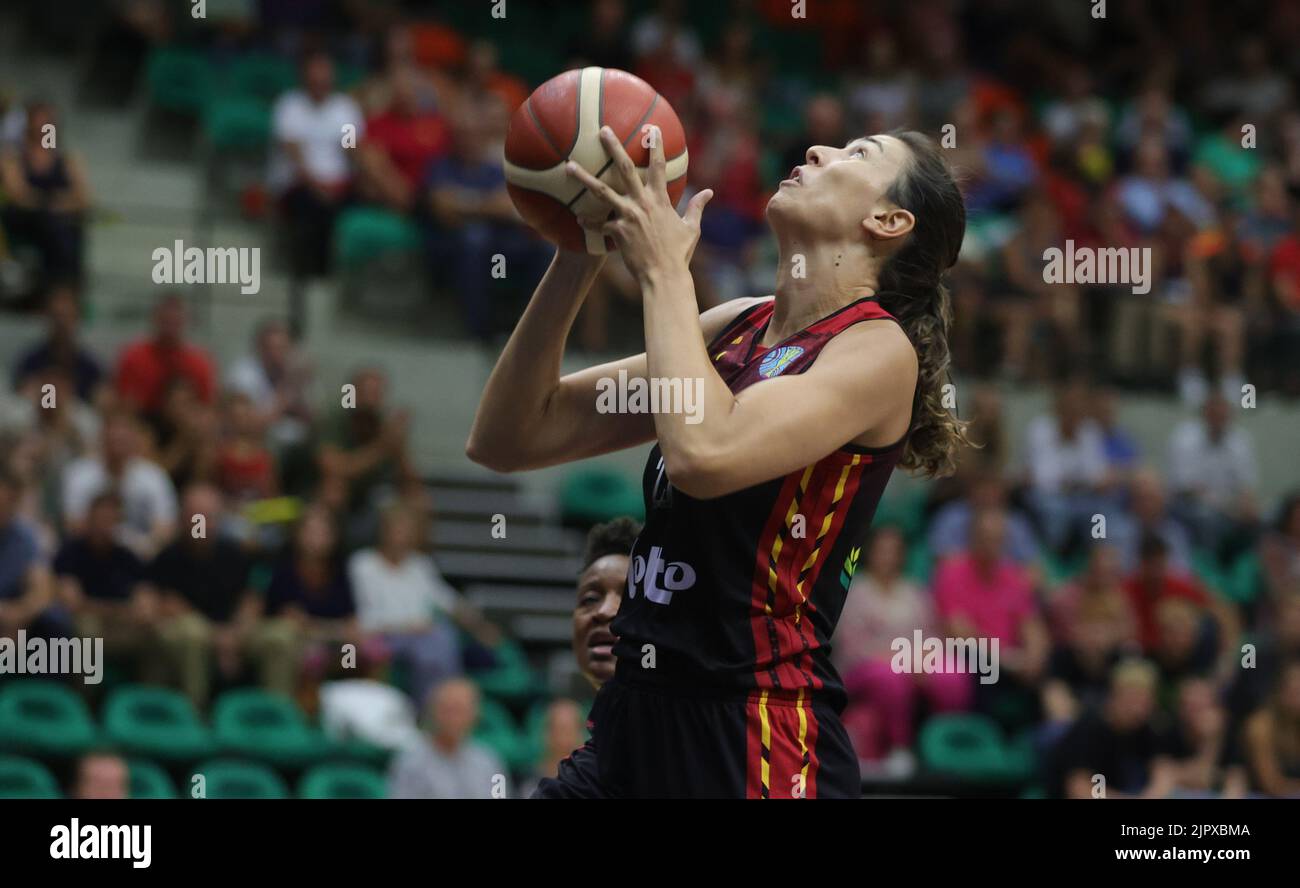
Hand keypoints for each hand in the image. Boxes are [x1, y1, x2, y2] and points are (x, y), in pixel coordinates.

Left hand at [565, 125, 711, 282]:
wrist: (665, 276)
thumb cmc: (679, 254)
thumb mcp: (691, 228)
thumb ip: (697, 207)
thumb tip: (709, 192)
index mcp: (660, 199)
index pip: (659, 166)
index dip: (656, 145)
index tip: (651, 128)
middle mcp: (642, 203)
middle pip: (625, 169)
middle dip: (613, 147)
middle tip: (602, 131)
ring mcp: (628, 216)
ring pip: (601, 192)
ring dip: (584, 177)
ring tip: (569, 166)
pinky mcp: (617, 232)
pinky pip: (598, 224)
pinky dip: (588, 222)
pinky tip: (577, 219)